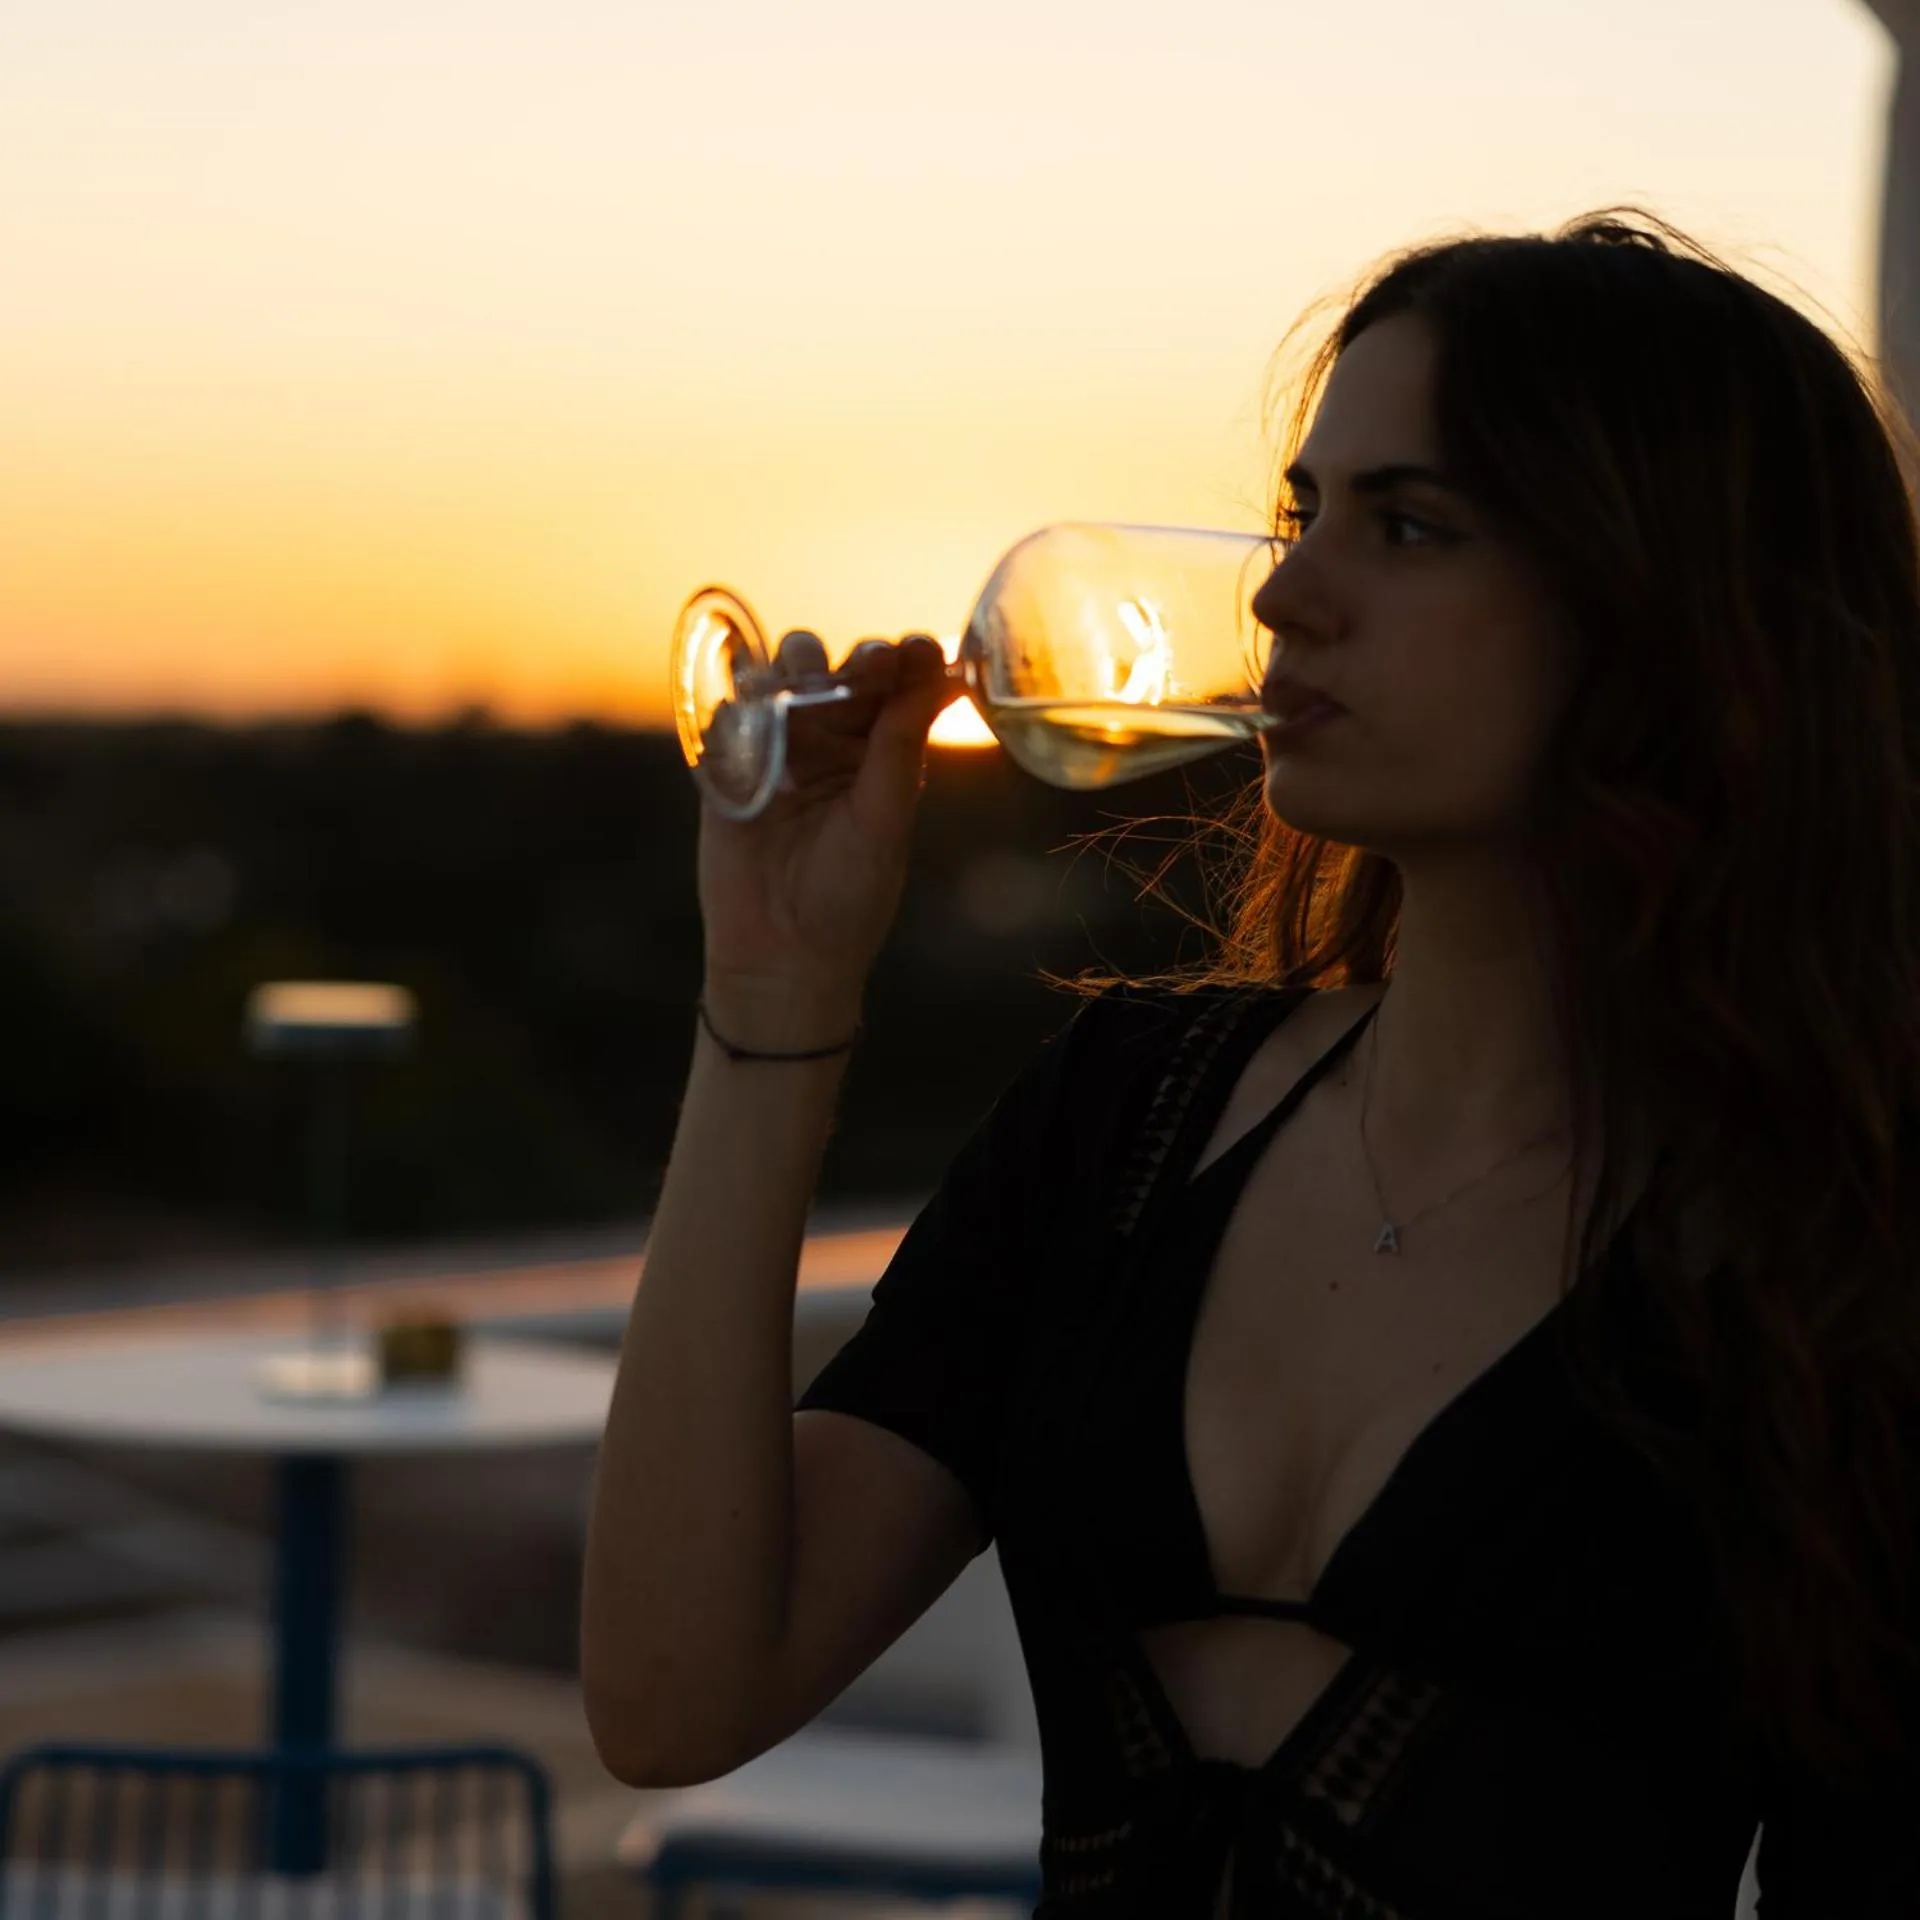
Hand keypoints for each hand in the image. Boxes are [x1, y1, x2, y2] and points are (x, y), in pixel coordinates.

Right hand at [697, 630, 960, 1045]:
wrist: (781, 955)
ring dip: (797, 665)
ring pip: (783, 679)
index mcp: (880, 751)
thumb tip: (941, 678)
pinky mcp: (728, 763)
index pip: (895, 688)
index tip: (919, 647)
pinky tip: (754, 704)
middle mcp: (832, 740)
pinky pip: (730, 714)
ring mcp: (778, 748)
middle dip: (855, 659)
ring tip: (810, 676)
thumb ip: (899, 747)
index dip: (906, 661)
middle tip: (874, 662)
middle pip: (839, 671)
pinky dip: (740, 700)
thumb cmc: (849, 895)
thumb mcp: (883, 819)